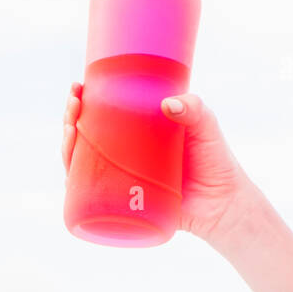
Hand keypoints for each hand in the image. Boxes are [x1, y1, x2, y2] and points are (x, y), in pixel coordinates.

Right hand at [60, 81, 254, 244]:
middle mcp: (126, 155)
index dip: (85, 101)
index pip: (103, 114)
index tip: (78, 86)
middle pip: (86, 137)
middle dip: (71, 119)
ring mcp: (124, 179)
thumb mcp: (205, 126)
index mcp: (139, 133)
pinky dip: (76, 186)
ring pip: (84, 164)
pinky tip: (69, 174)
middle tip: (73, 103)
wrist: (225, 204)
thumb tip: (168, 104)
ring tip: (69, 130)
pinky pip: (93, 197)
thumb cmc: (215, 161)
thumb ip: (194, 109)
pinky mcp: (125, 205)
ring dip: (68, 147)